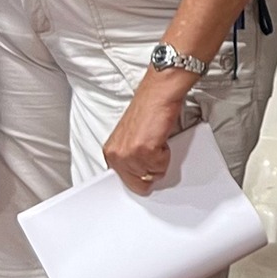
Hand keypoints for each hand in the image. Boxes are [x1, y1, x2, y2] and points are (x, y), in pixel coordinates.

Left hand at [102, 68, 195, 195]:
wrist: (158, 93)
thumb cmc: (149, 110)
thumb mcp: (130, 139)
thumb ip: (130, 158)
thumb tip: (140, 176)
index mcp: (110, 152)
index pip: (124, 181)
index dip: (139, 176)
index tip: (144, 171)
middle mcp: (116, 155)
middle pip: (139, 184)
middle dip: (151, 170)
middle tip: (153, 149)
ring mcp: (129, 154)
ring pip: (152, 176)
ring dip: (160, 161)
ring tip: (157, 141)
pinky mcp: (145, 150)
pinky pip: (160, 167)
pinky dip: (166, 155)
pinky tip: (160, 139)